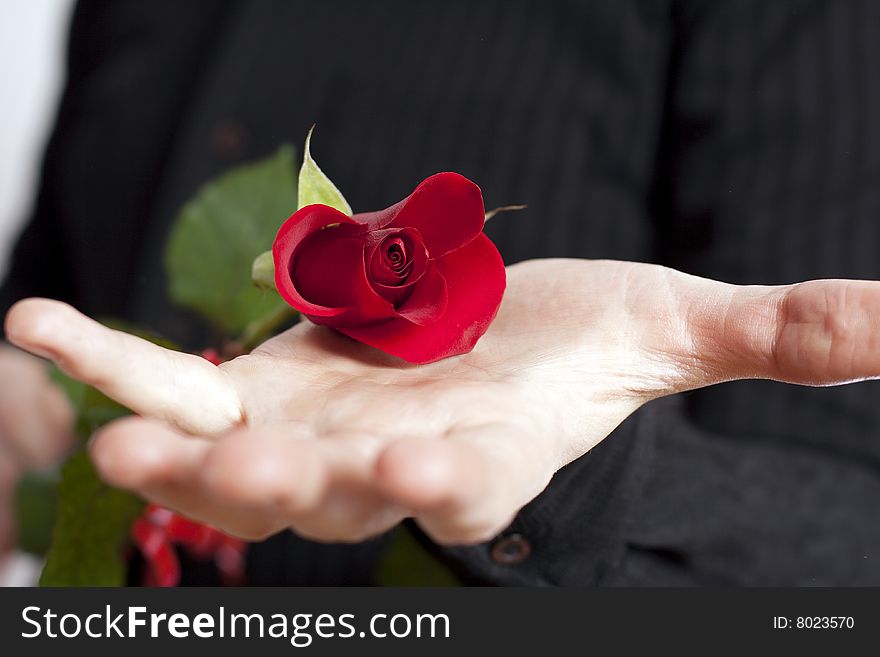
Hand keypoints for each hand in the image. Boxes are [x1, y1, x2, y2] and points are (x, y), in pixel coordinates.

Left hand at [5, 259, 879, 544]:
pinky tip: (34, 324)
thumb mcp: (665, 325)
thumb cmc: (567, 339)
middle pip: (337, 494)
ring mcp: (300, 431)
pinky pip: (165, 377)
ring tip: (118, 437)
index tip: (432, 470)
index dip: (453, 483)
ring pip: (234, 459)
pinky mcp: (244, 387)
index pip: (469, 485)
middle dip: (295, 488)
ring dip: (180, 451)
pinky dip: (105, 361)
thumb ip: (767, 334)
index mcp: (484, 450)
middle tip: (246, 474)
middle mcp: (384, 461)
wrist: (469, 339)